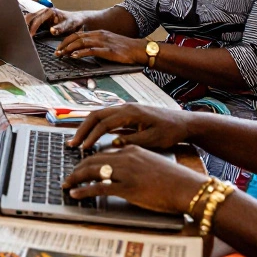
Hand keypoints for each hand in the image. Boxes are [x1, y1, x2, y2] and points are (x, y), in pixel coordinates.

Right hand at [26, 7, 88, 36]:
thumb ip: (61, 28)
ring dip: (24, 26)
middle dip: (24, 25)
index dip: (32, 28)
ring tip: (21, 36)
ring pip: (29, 19)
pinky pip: (31, 22)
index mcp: (50, 11)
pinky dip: (27, 27)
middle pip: (30, 17)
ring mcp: (42, 15)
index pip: (37, 19)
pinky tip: (25, 34)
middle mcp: (44, 11)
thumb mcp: (69, 25)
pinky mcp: (41, 20)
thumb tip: (51, 31)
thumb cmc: (74, 22)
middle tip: (21, 36)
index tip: (29, 36)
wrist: (77, 20)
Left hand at [56, 29, 144, 62]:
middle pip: (76, 37)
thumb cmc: (125, 48)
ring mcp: (103, 42)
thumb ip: (97, 45)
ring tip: (61, 54)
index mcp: (99, 33)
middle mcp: (99, 35)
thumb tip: (85, 51)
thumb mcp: (109, 43)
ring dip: (69, 49)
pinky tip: (74, 56)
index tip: (59, 48)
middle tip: (56, 52)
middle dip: (64, 44)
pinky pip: (91, 50)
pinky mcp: (108, 50)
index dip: (67, 40)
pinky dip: (81, 52)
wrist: (138, 49)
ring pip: (81, 42)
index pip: (78, 34)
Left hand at [63, 145, 208, 213]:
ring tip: (66, 184)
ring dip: (75, 177)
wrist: (188, 188)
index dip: (88, 158)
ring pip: (92, 170)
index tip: (79, 165)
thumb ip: (135, 164)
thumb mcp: (151, 164)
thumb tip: (121, 171)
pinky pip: (98, 187)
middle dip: (77, 167)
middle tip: (67, 176)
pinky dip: (83, 190)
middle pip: (93, 159)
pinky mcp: (127, 187)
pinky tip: (75, 193)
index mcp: (133, 149)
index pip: (103, 152)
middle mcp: (127, 157)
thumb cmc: (173, 179)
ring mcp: (126, 172)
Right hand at [67, 103, 194, 150]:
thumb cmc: (171, 131)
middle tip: (73, 143)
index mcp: (131, 112)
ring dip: (86, 127)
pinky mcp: (127, 113)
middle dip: (82, 129)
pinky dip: (95, 125)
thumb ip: (132, 140)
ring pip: (99, 114)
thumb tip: (113, 143)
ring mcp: (125, 109)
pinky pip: (106, 117)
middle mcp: (125, 107)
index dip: (92, 136)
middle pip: (96, 115)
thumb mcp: (153, 139)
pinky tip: (91, 135)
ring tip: (78, 140)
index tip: (84, 148)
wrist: (184, 122)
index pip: (104, 123)